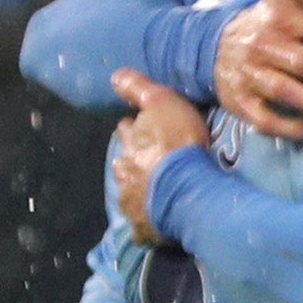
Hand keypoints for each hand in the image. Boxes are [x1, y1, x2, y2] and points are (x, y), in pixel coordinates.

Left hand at [107, 72, 210, 238]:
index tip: (145, 128)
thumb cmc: (178, 142)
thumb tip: (113, 74)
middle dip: (135, 161)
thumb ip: (138, 87)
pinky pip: (142, 227)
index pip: (127, 131)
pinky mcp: (143, 228)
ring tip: (156, 191)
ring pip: (130, 194)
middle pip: (125, 163)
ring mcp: (131, 202)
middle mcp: (123, 172)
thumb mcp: (163, 102)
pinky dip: (148, 224)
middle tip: (152, 162)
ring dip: (140, 191)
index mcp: (129, 144)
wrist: (188, 187)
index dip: (136, 128)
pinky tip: (156, 223)